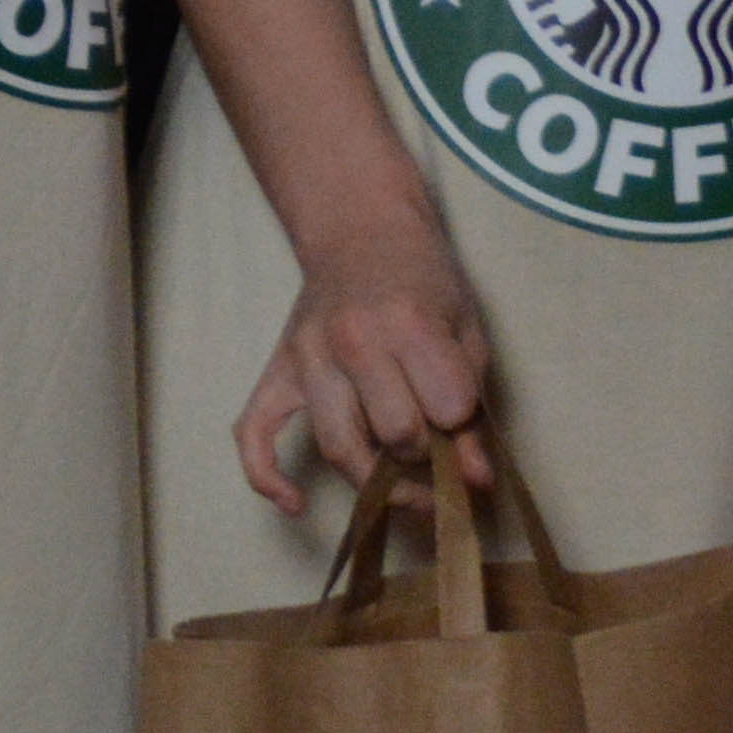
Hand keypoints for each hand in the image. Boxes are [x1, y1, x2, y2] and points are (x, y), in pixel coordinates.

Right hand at [238, 201, 489, 514]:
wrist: (361, 229)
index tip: (462, 420)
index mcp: (409, 324)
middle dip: (423, 452)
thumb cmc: (423, 278)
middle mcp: (352, 341)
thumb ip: (472, 405)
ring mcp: (307, 357)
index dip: (462, 426)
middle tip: (433, 445)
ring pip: (338, 447)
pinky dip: (268, 478)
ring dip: (373, 479)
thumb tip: (478, 482)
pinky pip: (255, 434)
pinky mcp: (277, 370)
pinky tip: (296, 503)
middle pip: (394, 435)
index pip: (446, 410)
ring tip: (400, 485)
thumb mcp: (464, 329)